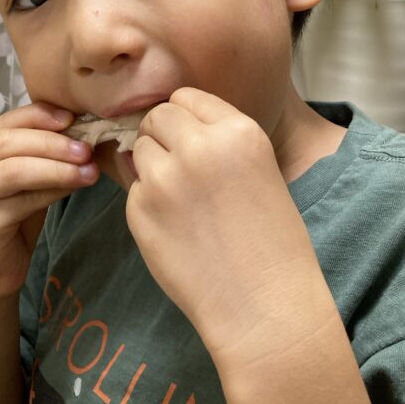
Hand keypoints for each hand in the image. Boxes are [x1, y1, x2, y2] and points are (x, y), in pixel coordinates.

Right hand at [0, 103, 97, 303]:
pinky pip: (22, 197)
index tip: (73, 117)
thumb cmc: (9, 222)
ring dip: (56, 165)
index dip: (38, 116)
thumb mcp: (23, 179)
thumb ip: (36, 152)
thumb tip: (78, 126)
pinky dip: (54, 189)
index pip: (4, 123)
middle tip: (86, 147)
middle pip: (7, 142)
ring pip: (14, 168)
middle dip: (51, 142)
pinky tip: (77, 185)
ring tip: (88, 168)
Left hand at [127, 88, 329, 367]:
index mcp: (238, 131)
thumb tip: (166, 122)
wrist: (265, 307)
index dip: (186, 118)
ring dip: (152, 168)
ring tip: (183, 204)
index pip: (186, 96)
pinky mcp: (140, 211)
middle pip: (157, 117)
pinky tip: (176, 230)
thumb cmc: (271, 242)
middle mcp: (199, 146)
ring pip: (139, 150)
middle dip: (163, 137)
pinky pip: (133, 190)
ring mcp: (164, 178)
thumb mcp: (259, 169)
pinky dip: (147, 204)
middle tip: (180, 171)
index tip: (191, 141)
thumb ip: (216, 140)